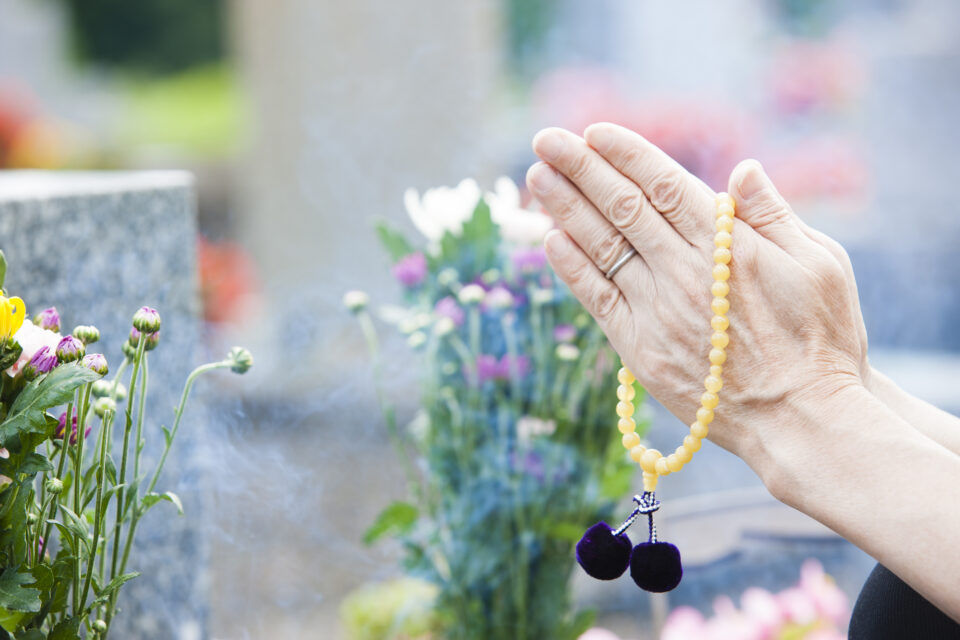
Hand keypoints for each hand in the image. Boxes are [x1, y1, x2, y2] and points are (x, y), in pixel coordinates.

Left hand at [526, 123, 869, 467]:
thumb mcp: (821, 264)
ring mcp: (657, 311)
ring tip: (536, 176)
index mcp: (727, 244)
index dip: (626, 153)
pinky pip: (597, 298)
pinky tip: (550, 238)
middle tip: (545, 139)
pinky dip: (571, 267)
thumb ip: (774, 215)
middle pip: (622, 207)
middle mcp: (683, 271)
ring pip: (601, 247)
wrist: (800, 419)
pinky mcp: (640, 349)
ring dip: (565, 209)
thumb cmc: (821, 340)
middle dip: (580, 168)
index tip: (595, 130)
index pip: (663, 183)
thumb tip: (742, 169)